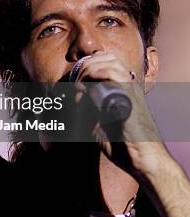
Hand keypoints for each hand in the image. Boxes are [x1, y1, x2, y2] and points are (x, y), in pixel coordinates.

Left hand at [74, 52, 168, 178]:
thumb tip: (77, 92)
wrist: (141, 159)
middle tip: (76, 83)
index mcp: (121, 89)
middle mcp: (127, 85)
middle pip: (105, 57)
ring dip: (89, 68)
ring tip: (80, 84)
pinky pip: (113, 74)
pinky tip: (85, 85)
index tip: (75, 81)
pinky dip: (96, 73)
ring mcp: (130, 89)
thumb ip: (89, 107)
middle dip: (85, 65)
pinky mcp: (130, 96)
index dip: (88, 64)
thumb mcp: (98, 122)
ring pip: (109, 61)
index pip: (105, 60)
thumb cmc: (121, 144)